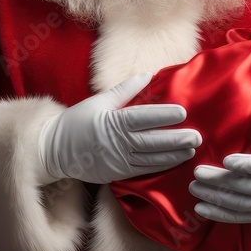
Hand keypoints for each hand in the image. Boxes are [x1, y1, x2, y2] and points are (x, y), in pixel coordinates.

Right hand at [38, 73, 199, 183]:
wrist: (54, 150)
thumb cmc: (76, 122)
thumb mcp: (98, 101)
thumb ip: (124, 90)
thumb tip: (146, 76)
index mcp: (112, 122)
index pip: (142, 118)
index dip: (163, 116)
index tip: (182, 112)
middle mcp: (116, 143)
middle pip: (151, 142)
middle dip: (175, 139)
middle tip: (196, 136)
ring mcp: (117, 161)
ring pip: (150, 159)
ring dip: (172, 155)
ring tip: (191, 150)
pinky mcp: (117, 174)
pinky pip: (142, 171)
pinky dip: (160, 166)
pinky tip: (175, 161)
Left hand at [189, 107, 250, 223]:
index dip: (246, 165)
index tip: (227, 160)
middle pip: (244, 187)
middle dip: (220, 181)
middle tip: (197, 172)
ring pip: (238, 203)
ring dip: (215, 196)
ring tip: (194, 187)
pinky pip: (239, 217)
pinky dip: (220, 214)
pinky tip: (201, 209)